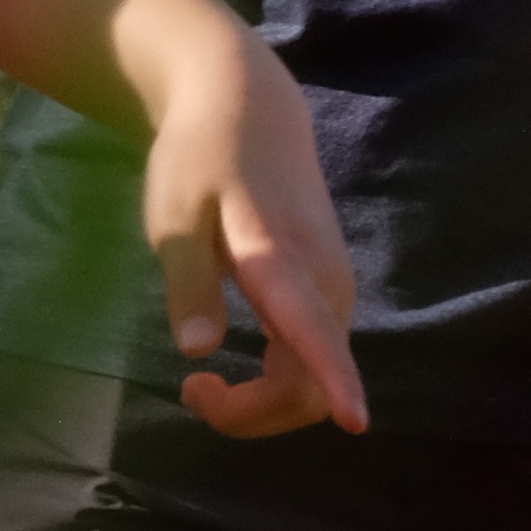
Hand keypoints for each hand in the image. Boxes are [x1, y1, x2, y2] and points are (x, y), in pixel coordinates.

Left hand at [120, 0, 365, 439]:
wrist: (249, 108)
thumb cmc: (202, 158)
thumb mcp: (174, 215)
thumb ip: (189, 281)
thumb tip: (199, 350)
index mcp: (282, 258)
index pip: (315, 328)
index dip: (337, 379)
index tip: (355, 422)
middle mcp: (324, 279)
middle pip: (312, 379)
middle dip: (256, 413)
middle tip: (190, 390)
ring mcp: (333, 287)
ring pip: (315, 376)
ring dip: (264, 404)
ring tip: (199, 384)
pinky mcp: (328, 291)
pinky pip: (314, 358)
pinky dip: (276, 382)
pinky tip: (234, 364)